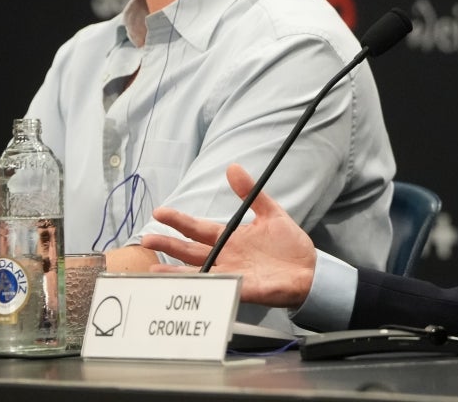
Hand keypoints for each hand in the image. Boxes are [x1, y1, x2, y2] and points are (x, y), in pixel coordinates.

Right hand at [141, 164, 316, 308]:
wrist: (310, 270)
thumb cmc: (289, 245)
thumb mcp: (270, 213)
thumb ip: (251, 192)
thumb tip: (233, 168)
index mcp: (231, 238)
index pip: (198, 229)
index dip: (179, 221)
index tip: (159, 212)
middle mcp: (226, 257)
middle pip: (190, 250)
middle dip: (169, 244)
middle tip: (147, 238)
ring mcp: (232, 274)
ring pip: (197, 272)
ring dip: (176, 271)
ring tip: (153, 269)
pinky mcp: (242, 289)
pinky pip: (219, 289)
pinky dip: (204, 287)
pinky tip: (189, 286)